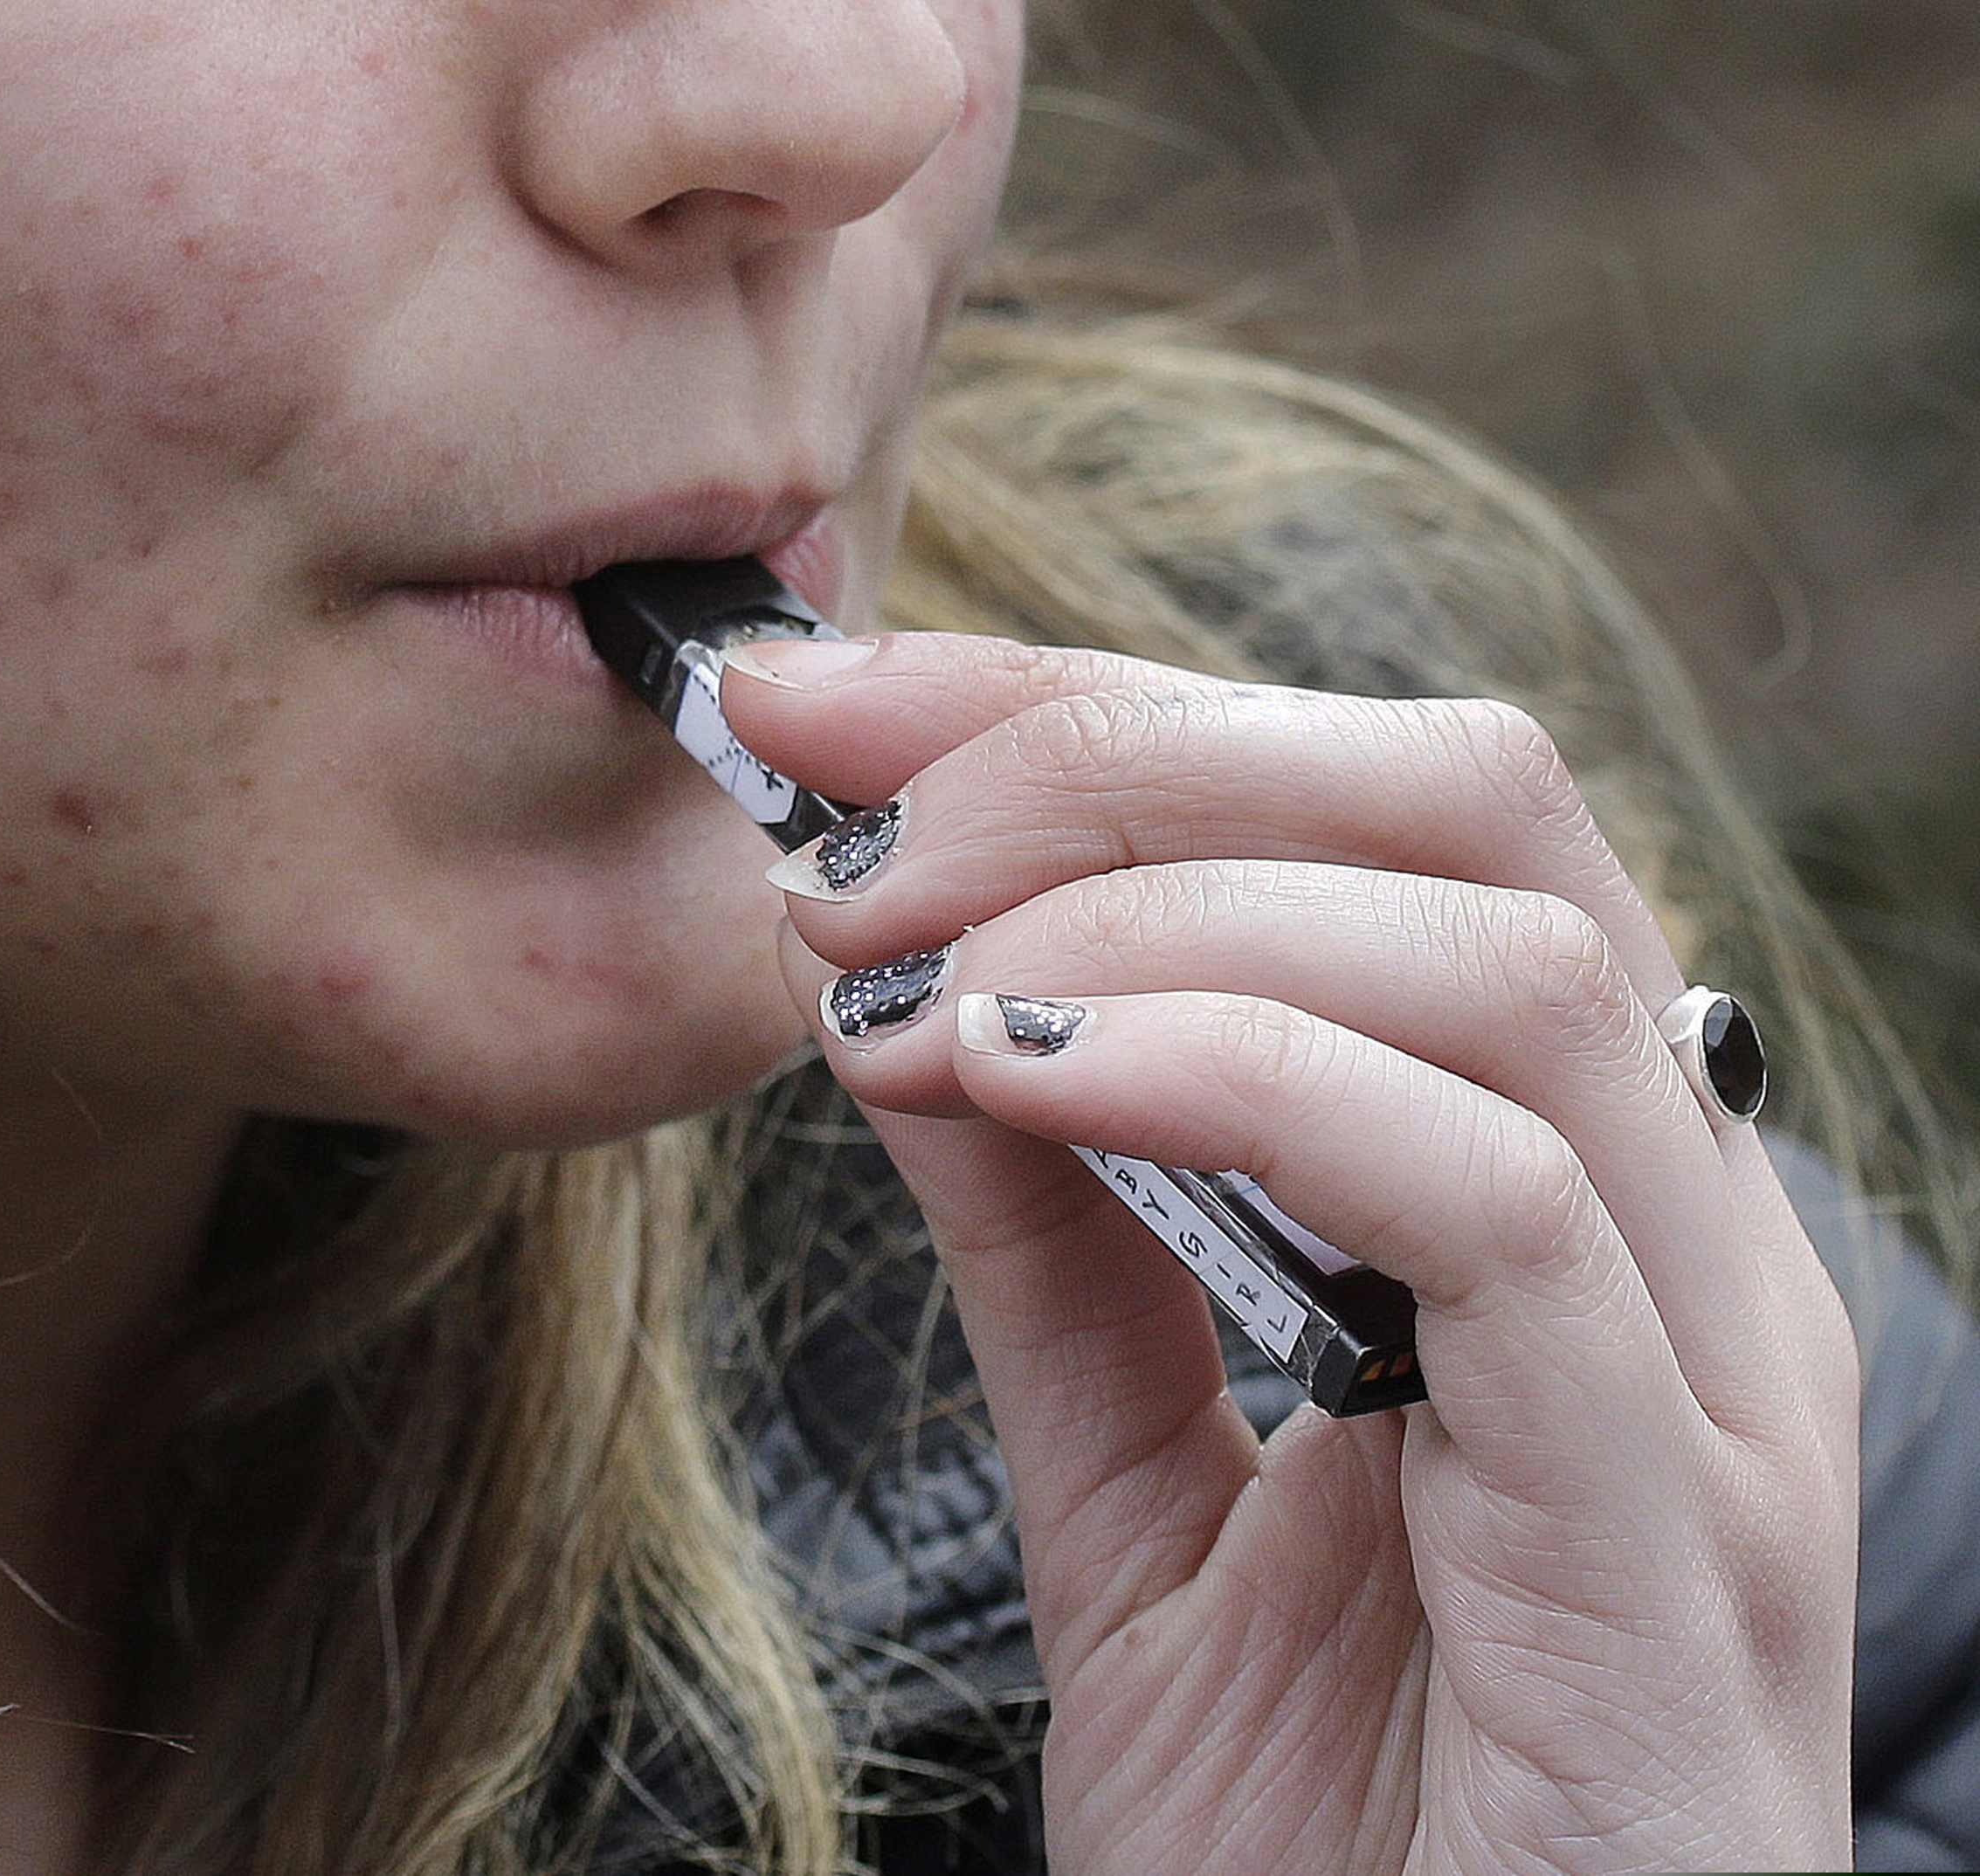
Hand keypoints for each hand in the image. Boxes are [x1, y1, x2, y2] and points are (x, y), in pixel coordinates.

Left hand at [720, 633, 1858, 1873]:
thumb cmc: (1329, 1851)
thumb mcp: (1140, 1501)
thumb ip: (1067, 1257)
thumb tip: (923, 1004)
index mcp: (1563, 1201)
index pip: (1369, 820)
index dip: (1087, 717)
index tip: (820, 713)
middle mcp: (1676, 1244)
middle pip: (1468, 808)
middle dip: (1119, 752)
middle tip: (848, 830)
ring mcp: (1710, 1385)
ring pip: (1501, 957)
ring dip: (1154, 904)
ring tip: (907, 979)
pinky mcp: (1688, 1539)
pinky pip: (1511, 1203)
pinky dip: (1249, 1077)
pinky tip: (1029, 1082)